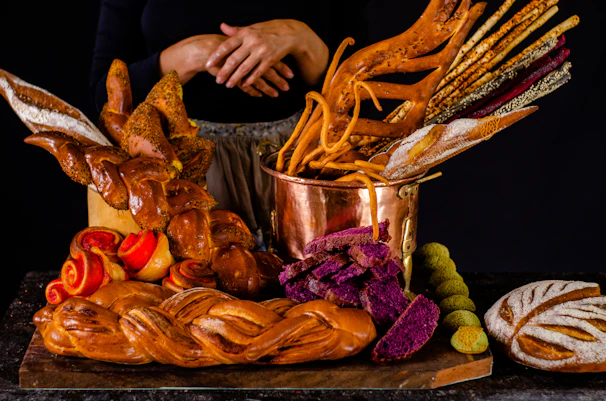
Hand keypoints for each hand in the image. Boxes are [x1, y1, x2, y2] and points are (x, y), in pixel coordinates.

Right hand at [159, 34, 289, 97]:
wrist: (204, 50)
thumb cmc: (223, 48)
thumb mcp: (239, 45)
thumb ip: (251, 51)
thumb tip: (265, 54)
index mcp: (252, 47)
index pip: (271, 57)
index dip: (281, 66)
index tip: (291, 74)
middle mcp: (248, 56)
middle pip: (267, 69)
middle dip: (278, 79)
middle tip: (288, 87)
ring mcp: (240, 67)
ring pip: (257, 79)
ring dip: (268, 88)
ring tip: (277, 94)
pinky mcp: (232, 75)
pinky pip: (245, 85)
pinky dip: (253, 91)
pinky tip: (259, 95)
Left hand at [206, 19, 327, 88]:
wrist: (290, 33)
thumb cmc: (268, 30)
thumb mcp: (252, 28)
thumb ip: (236, 30)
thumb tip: (222, 26)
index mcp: (245, 33)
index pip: (226, 45)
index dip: (216, 56)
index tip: (208, 64)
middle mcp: (252, 42)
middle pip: (234, 59)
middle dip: (224, 71)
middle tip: (217, 80)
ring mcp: (261, 51)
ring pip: (245, 68)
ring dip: (236, 78)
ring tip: (228, 85)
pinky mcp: (270, 59)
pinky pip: (258, 72)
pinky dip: (251, 79)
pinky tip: (245, 85)